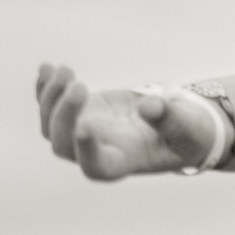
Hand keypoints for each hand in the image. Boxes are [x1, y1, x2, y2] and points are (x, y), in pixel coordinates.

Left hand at [36, 64, 216, 180]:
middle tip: (79, 86)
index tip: (85, 127)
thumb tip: (150, 106)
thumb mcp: (188, 127)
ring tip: (64, 71)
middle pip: (63, 144)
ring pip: (51, 124)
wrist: (179, 124)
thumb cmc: (188, 133)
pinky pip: (52, 105)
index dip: (86, 151)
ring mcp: (86, 131)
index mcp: (124, 162)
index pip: (96, 167)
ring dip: (50, 98)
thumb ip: (170, 119)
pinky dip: (46, 87)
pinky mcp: (82, 111)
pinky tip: (49, 68)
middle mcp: (100, 150)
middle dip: (63, 115)